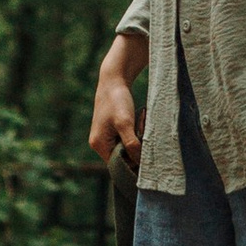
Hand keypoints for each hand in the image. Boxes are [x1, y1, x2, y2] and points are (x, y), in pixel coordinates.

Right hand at [89, 40, 146, 169]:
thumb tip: (139, 164)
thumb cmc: (117, 100)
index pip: (118, 165)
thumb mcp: (125, 123)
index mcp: (99, 145)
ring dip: (137, 139)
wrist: (113, 80)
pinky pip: (125, 139)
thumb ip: (132, 145)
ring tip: (140, 122)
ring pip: (125, 148)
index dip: (133, 161)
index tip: (146, 151)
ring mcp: (104, 137)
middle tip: (142, 130)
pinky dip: (134, 133)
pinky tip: (138, 120)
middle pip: (122, 157)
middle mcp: (99, 144)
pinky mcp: (111, 131)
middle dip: (136, 148)